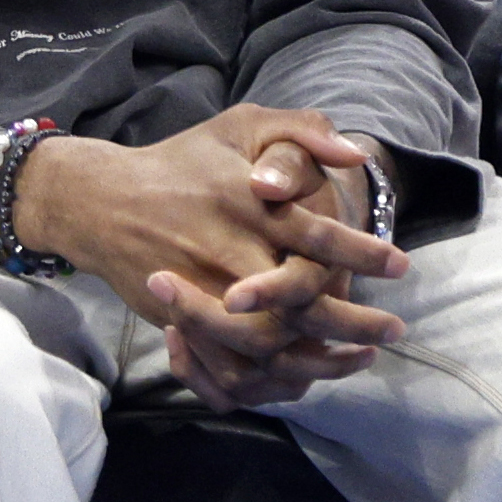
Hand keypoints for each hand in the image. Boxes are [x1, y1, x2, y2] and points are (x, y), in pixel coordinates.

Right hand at [14, 106, 405, 410]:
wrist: (101, 202)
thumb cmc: (181, 162)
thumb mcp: (238, 126)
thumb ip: (300, 131)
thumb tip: (356, 154)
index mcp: (245, 201)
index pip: (315, 233)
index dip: (362, 252)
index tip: (400, 264)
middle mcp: (225, 250)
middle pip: (299, 299)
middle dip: (354, 320)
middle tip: (395, 327)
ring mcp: (202, 291)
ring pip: (270, 341)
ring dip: (322, 356)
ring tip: (362, 355)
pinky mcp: (181, 320)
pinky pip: (233, 363)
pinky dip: (272, 375)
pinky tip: (308, 371)